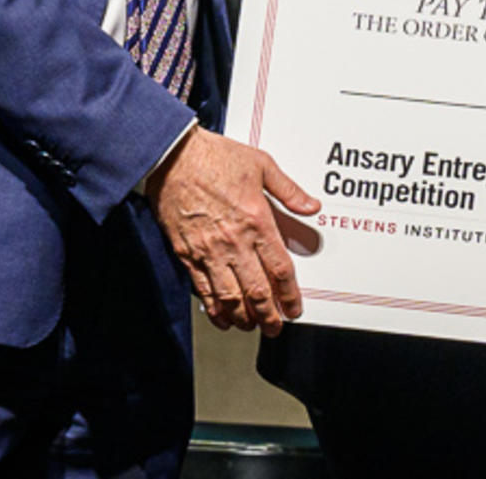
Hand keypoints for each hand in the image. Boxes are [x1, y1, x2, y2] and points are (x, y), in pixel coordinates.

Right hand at [145, 125, 319, 334]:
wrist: (173, 157)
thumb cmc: (217, 157)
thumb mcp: (262, 165)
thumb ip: (289, 190)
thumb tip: (312, 206)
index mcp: (257, 220)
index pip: (279, 267)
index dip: (289, 293)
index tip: (295, 307)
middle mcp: (234, 241)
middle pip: (256, 289)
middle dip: (269, 314)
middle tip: (276, 328)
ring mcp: (208, 250)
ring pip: (230, 296)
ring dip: (243, 317)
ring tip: (252, 327)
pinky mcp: (187, 253)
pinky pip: (202, 289)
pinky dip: (214, 309)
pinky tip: (223, 318)